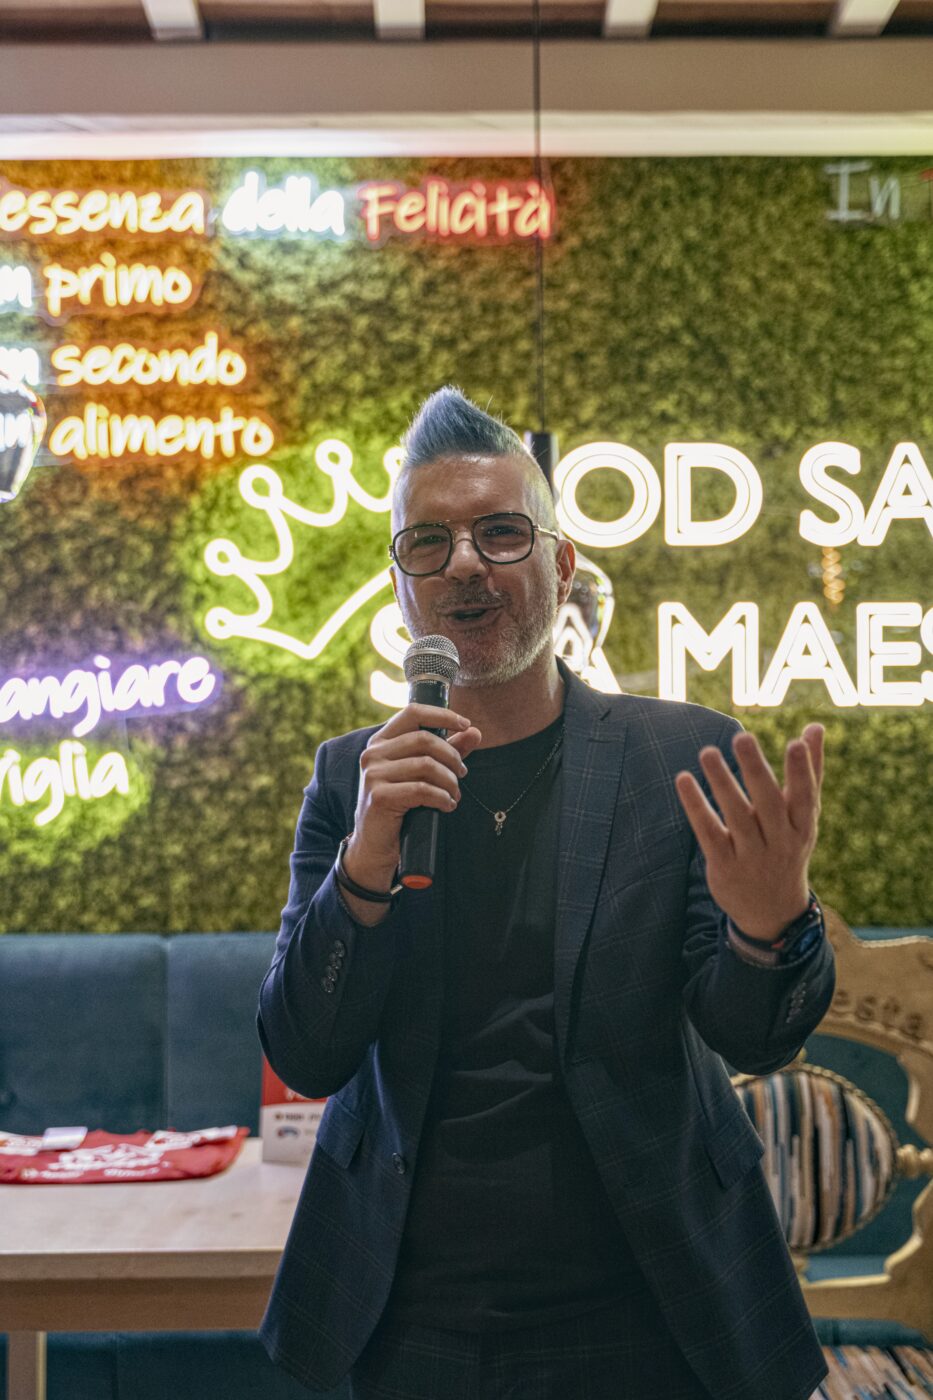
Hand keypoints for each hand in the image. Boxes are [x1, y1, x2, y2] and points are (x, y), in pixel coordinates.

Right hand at [345, 704, 482, 889]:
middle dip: (452, 756)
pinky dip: (442, 798)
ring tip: (454, 795)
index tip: (466, 725)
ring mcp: (373, 775)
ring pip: (426, 765)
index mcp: (381, 742)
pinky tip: (447, 806)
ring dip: (450, 781)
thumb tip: (474, 732)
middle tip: (462, 775)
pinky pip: (422, 790)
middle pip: (425, 739)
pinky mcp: (379, 796)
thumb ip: (446, 751)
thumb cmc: (400, 806)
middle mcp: (373, 753)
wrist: (374, 846)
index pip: (413, 712)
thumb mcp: (422, 774)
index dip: (443, 715)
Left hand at [674, 724, 823, 942]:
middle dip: (756, 770)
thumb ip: (810, 770)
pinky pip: (709, 833)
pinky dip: (696, 807)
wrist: (772, 911)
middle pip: (769, 803)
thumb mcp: (804, 815)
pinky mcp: (724, 866)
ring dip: (721, 783)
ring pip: (736, 816)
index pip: (805, 796)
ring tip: (707, 752)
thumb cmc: (788, 847)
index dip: (802, 771)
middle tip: (742, 737)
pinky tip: (684, 780)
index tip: (795, 743)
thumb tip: (815, 725)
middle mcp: (780, 841)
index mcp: (802, 826)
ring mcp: (752, 856)